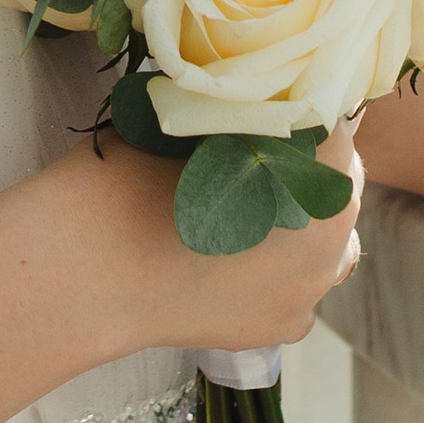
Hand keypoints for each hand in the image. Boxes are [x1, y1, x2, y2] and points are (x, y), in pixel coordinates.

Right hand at [91, 122, 364, 355]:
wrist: (84, 267)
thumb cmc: (130, 177)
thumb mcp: (193, 118)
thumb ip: (243, 110)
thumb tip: (264, 95)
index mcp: (322, 169)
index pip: (335, 122)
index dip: (303, 108)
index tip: (274, 103)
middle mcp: (335, 232)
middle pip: (338, 184)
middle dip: (306, 164)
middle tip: (258, 150)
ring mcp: (312, 288)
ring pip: (329, 243)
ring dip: (303, 221)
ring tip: (249, 209)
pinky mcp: (283, 327)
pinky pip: (298, 289)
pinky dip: (278, 273)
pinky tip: (233, 260)